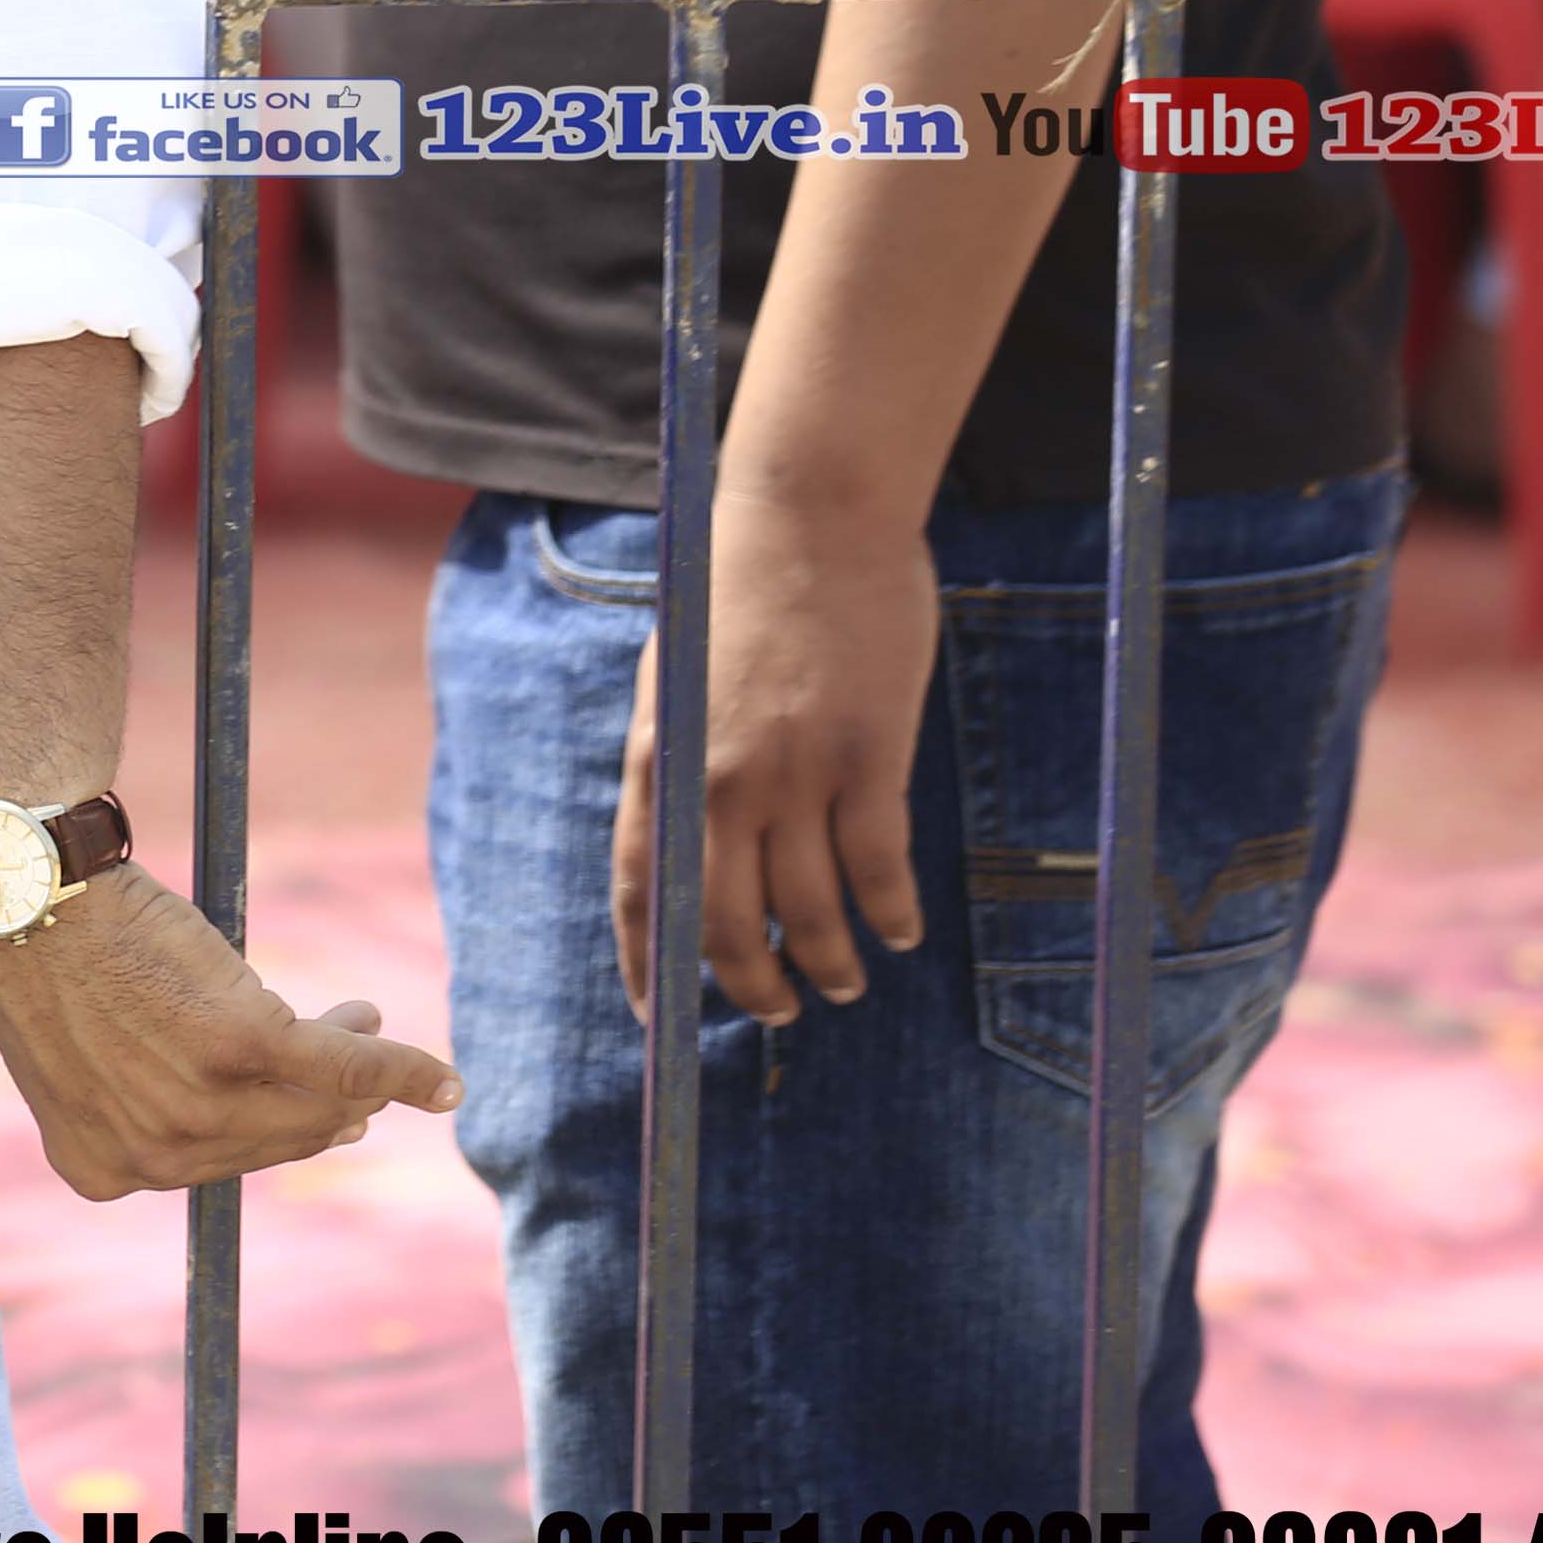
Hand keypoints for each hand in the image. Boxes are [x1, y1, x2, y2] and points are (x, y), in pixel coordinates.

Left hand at [0, 861, 457, 1198]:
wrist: (22, 889)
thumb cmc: (48, 953)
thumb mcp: (84, 1051)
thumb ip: (149, 1092)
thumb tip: (250, 1106)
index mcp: (104, 1170)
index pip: (216, 1161)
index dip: (274, 1125)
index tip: (319, 1115)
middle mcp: (153, 1156)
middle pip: (272, 1136)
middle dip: (319, 1096)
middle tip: (348, 1059)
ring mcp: (198, 1105)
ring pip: (312, 1102)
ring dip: (356, 1068)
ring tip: (362, 1016)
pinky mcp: (242, 1042)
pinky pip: (343, 1069)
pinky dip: (401, 1071)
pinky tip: (444, 1083)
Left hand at [614, 481, 936, 1024]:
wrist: (808, 520)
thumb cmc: (741, 594)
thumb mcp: (677, 678)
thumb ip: (681, 760)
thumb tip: (689, 840)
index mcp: (659, 760)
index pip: (643, 892)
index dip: (651, 967)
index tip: (661, 1022)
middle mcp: (715, 780)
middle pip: (726, 924)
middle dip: (753, 984)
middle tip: (782, 1009)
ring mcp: (791, 772)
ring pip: (809, 910)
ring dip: (830, 962)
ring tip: (847, 981)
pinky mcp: (865, 757)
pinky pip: (877, 867)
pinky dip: (890, 912)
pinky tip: (899, 930)